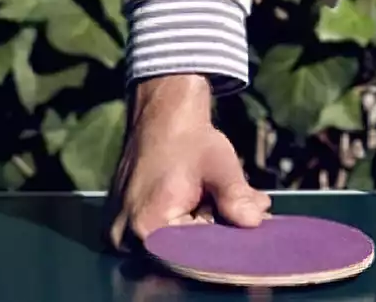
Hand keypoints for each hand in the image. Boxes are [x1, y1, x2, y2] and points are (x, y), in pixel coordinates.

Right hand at [104, 74, 271, 250]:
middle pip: (180, 255)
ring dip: (198, 231)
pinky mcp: (121, 229)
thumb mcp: (220, 166)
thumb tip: (256, 222)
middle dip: (213, 238)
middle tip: (241, 216)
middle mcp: (127, 239)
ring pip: (170, 248)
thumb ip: (236, 198)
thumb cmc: (190, 140)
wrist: (160, 117)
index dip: (222, 247)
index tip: (245, 236)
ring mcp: (120, 236)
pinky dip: (181, 227)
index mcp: (149, 226)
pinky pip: (156, 240)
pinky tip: (197, 205)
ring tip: (211, 201)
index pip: (193, 257)